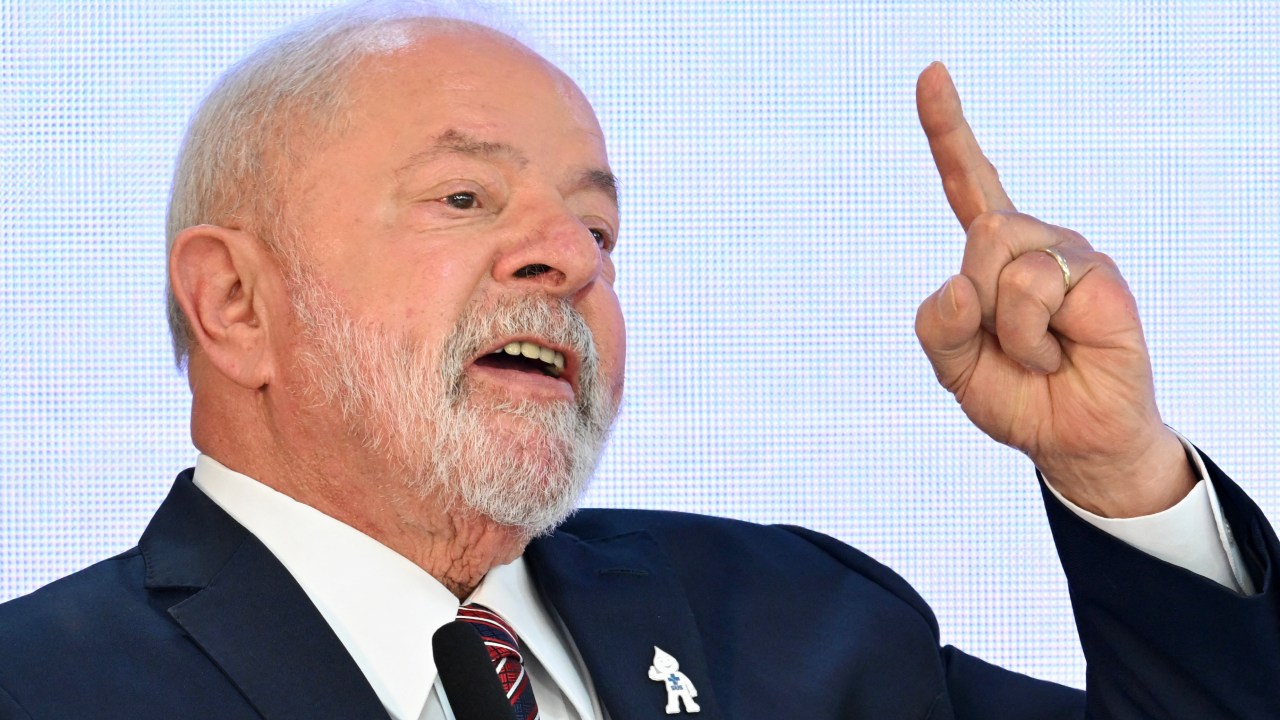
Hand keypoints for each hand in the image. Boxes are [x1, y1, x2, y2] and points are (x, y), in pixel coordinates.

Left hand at [912, 62, 1193, 517]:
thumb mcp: (954, 368)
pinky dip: (1032, 340)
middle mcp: (1030, 242)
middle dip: (979, 304)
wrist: (1070, 438)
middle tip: (1008, 345)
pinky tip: (1062, 354)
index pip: (967, 181)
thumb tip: (963, 284)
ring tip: (1038, 353)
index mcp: (990, 254)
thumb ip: (940, 326)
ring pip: (1001, 261)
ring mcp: (1069, 254)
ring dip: (1006, 329)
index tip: (932, 73)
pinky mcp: (1099, 276)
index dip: (947, 129)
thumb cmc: (1016, 396)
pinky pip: (1035, 291)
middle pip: (978, 235)